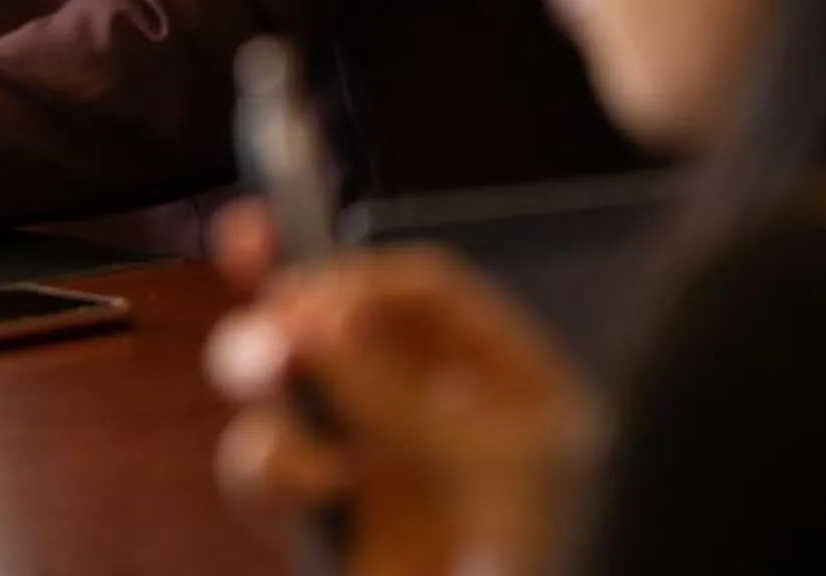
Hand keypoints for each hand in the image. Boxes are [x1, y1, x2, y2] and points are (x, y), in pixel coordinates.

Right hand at [206, 204, 599, 575]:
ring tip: (270, 383)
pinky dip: (271, 467)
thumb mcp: (498, 472)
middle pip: (340, 329)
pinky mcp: (335, 533)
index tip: (315, 290)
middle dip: (287, 316)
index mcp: (507, 390)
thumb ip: (399, 395)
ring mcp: (382, 477)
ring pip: (289, 396)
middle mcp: (436, 421)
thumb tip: (313, 320)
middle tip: (271, 329)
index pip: (423, 296)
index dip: (361, 278)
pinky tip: (314, 486)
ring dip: (262, 383)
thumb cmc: (563, 559)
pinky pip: (271, 475)